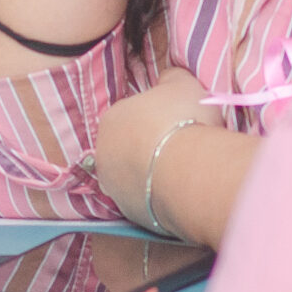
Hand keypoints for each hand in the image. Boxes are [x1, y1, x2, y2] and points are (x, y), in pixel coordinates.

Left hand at [93, 67, 216, 227]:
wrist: (188, 169)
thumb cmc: (182, 118)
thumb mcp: (182, 82)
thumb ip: (170, 77)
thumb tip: (167, 78)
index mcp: (110, 120)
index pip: (129, 117)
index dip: (153, 119)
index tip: (174, 123)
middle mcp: (103, 156)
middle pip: (128, 149)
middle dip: (149, 149)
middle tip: (178, 147)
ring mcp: (114, 189)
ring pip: (135, 178)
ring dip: (153, 174)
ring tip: (181, 171)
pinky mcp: (131, 214)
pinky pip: (147, 201)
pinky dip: (160, 196)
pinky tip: (180, 190)